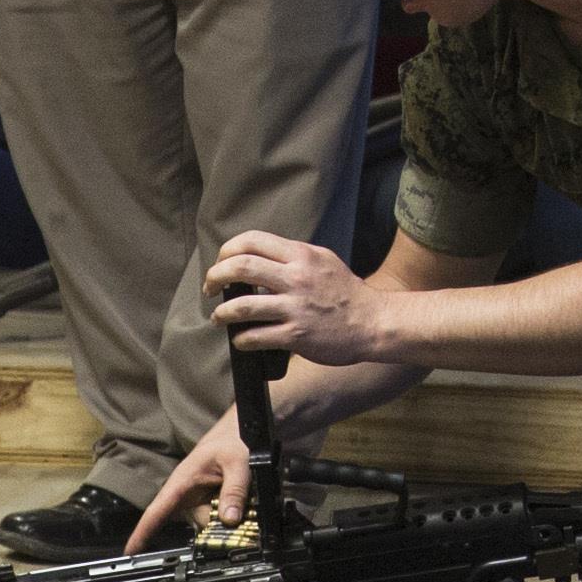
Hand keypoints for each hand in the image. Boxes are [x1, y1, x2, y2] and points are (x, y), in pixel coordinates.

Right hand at [125, 406, 254, 551]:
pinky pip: (221, 518)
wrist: (240, 430)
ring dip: (230, 517)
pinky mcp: (211, 502)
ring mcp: (199, 499)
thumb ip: (235, 490)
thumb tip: (229, 520)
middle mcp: (187, 494)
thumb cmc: (231, 438)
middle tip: (241, 508)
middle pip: (198, 525)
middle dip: (220, 523)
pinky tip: (243, 500)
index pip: (157, 510)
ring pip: (212, 523)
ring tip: (245, 495)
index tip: (129, 551)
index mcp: (182, 481)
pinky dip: (234, 513)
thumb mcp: (238, 462)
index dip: (142, 532)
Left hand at [204, 230, 385, 364]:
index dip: (227, 251)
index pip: (251, 241)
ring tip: (218, 317)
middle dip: (215, 277)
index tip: (221, 264)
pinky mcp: (296, 335)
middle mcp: (296, 277)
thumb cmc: (346, 294)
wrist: (373, 322)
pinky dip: (241, 339)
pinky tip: (241, 340)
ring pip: (242, 305)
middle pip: (239, 267)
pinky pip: (256, 336)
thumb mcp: (322, 261)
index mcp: (301, 255)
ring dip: (222, 312)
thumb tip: (258, 259)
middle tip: (209, 288)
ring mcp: (295, 307)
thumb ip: (292, 257)